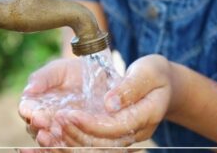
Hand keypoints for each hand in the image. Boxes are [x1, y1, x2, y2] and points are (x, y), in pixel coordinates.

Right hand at [19, 58, 84, 146]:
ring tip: (53, 136)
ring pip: (49, 138)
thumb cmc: (71, 71)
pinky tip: (68, 142)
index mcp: (35, 102)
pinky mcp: (73, 134)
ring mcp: (58, 127)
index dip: (29, 112)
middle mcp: (43, 118)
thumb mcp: (58, 70)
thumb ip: (43, 78)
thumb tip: (29, 90)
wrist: (93, 75)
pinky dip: (65, 143)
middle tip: (45, 125)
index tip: (36, 114)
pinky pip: (66, 142)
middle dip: (38, 127)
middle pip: (35, 127)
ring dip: (49, 139)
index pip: (27, 109)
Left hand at [53, 55, 174, 146]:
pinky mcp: (118, 133)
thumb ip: (130, 87)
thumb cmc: (155, 73)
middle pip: (104, 142)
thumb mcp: (147, 72)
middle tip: (55, 121)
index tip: (70, 114)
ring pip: (98, 147)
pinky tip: (60, 133)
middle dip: (77, 134)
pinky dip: (77, 138)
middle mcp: (137, 130)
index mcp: (147, 114)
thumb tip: (109, 103)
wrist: (164, 83)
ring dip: (74, 140)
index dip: (92, 124)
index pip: (116, 126)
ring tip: (52, 129)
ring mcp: (128, 134)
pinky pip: (96, 142)